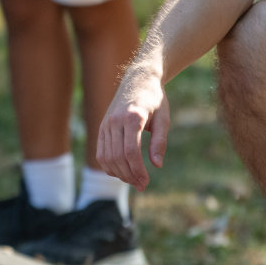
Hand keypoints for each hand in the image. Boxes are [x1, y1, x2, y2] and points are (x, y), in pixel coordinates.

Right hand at [96, 65, 169, 190]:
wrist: (138, 79)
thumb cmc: (155, 100)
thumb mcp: (164, 119)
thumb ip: (159, 142)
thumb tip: (157, 165)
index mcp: (132, 117)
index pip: (130, 151)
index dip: (137, 170)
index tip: (145, 181)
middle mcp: (115, 121)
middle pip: (117, 157)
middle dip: (129, 175)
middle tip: (141, 185)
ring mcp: (106, 124)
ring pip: (106, 157)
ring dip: (118, 173)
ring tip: (132, 180)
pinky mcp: (102, 127)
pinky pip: (101, 152)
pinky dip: (109, 166)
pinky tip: (121, 172)